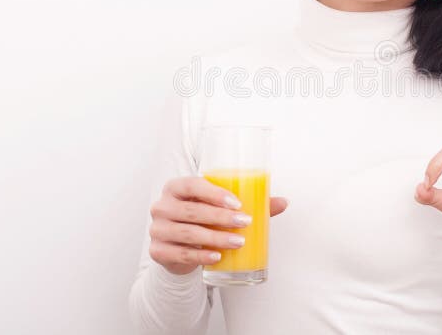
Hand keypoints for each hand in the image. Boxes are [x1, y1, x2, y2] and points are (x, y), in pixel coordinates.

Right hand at [149, 176, 288, 274]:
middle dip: (221, 217)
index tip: (238, 203)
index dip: (214, 193)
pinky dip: (201, 256)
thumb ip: (251, 202)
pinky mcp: (158, 251)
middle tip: (245, 222)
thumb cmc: (203, 219)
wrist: (179, 246)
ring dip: (215, 238)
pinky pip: (181, 254)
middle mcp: (162, 206)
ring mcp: (157, 229)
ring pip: (188, 233)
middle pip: (192, 211)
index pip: (192, 185)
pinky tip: (217, 257)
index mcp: (176, 187)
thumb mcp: (221, 207)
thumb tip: (284, 202)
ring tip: (238, 241)